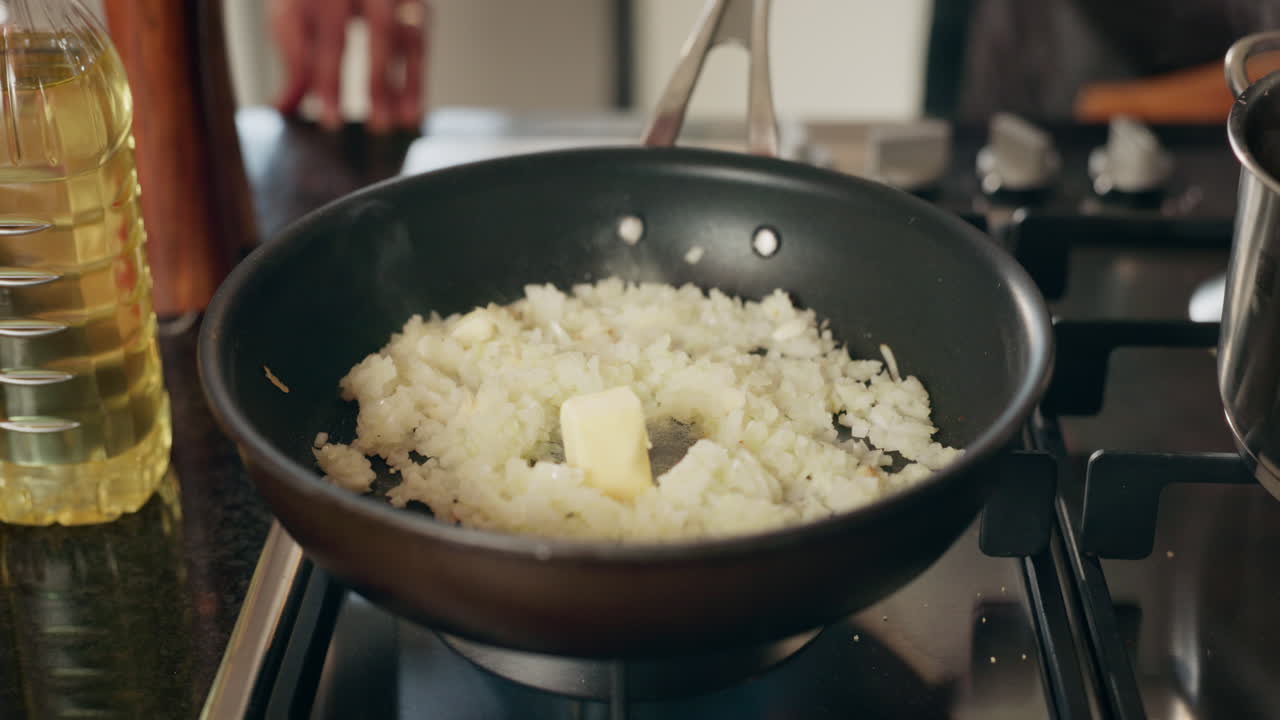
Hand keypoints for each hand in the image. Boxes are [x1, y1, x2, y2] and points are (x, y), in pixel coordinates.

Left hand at [269, 0, 428, 131]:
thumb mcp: (295, 17)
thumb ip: (296, 61)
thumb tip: (283, 108)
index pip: (321, 31)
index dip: (326, 78)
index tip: (330, 119)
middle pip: (369, 30)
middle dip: (373, 80)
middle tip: (373, 125)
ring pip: (400, 35)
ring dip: (403, 83)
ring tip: (396, 122)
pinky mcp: (417, 1)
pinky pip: (420, 41)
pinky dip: (417, 78)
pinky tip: (413, 110)